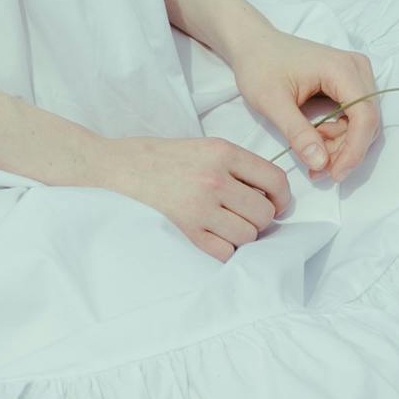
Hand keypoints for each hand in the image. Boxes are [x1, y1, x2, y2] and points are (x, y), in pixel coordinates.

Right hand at [97, 133, 293, 262]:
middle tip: (245, 215)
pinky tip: (213, 237)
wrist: (116, 168)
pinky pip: (225, 252)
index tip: (277, 204)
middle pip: (264, 213)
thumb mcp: (203, 147)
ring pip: (248, 235)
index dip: (282, 197)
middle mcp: (215, 178)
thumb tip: (268, 194)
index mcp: (223, 152)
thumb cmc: (159, 157)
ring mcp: (200, 206)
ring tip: (226, 225)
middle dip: (260, 218)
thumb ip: (235, 165)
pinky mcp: (186, 230)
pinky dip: (225, 249)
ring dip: (242, 235)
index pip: (275, 180)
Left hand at [233, 25, 379, 181]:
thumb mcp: (272, 102)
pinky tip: (314, 139)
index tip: (334, 174)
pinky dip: (337, 134)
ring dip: (340, 145)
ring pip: (362, 123)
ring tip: (309, 152)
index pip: (365, 117)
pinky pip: (353, 117)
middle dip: (344, 151)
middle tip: (315, 169)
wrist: (253, 45)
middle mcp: (356, 68)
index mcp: (341, 68)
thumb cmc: (259, 67)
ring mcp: (355, 74)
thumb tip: (321, 164)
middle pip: (366, 122)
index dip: (354, 151)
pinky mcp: (349, 82)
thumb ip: (298, 133)